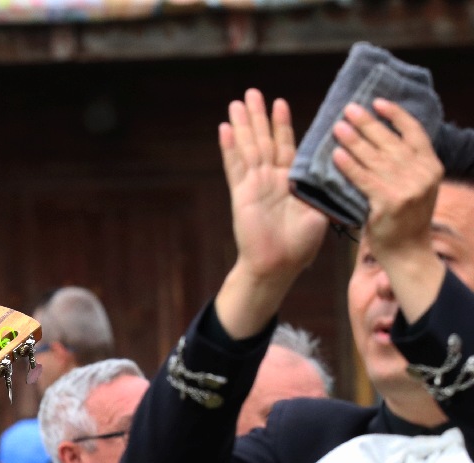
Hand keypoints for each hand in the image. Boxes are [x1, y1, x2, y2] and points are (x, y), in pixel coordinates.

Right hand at [213, 89, 327, 337]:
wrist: (278, 265)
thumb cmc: (301, 245)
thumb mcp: (321, 211)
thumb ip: (325, 189)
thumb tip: (342, 168)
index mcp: (290, 182)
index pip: (286, 146)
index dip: (282, 125)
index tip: (280, 103)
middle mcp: (270, 179)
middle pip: (263, 140)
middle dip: (258, 116)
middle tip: (251, 92)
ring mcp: (254, 185)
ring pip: (249, 147)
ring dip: (243, 124)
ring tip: (237, 102)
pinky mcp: (241, 194)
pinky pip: (235, 166)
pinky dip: (230, 148)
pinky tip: (225, 129)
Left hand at [333, 98, 445, 322]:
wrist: (407, 252)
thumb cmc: (404, 218)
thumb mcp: (414, 186)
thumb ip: (405, 164)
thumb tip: (380, 137)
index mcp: (431, 166)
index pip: (414, 131)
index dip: (395, 115)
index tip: (377, 102)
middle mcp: (422, 173)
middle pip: (390, 141)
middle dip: (368, 123)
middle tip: (348, 109)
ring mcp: (407, 188)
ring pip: (375, 157)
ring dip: (354, 140)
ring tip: (338, 126)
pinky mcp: (389, 202)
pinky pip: (364, 179)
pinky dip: (349, 166)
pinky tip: (336, 155)